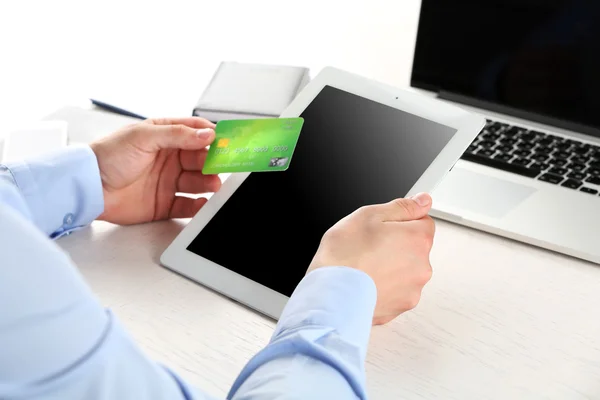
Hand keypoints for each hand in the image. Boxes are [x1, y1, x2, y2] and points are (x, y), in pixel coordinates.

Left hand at [90, 117, 220, 224]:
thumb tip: (206, 134)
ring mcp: (167, 181)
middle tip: (223, 165)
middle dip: (214, 161)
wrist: (88, 187)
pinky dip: (198, 206)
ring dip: (209, 183)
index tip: (227, 140)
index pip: (196, 132)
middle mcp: (169, 158)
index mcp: (164, 136)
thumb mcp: (143, 137)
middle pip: (201, 159)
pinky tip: (203, 203)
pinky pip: (188, 205)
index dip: (212, 135)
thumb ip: (177, 135)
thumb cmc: (107, 157)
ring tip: (214, 184)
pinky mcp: (164, 204)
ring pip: (198, 182)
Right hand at [307, 193, 434, 324]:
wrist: (330, 296)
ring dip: (391, 268)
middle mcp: (422, 266)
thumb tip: (423, 201)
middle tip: (369, 247)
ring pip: (405, 271)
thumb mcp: (369, 215)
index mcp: (417, 239)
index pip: (423, 222)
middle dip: (396, 245)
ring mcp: (413, 289)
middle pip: (415, 248)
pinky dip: (385, 287)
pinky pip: (396, 291)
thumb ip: (402, 207)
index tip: (383, 228)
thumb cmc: (344, 256)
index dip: (400, 222)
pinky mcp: (401, 306)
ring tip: (365, 267)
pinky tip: (366, 283)